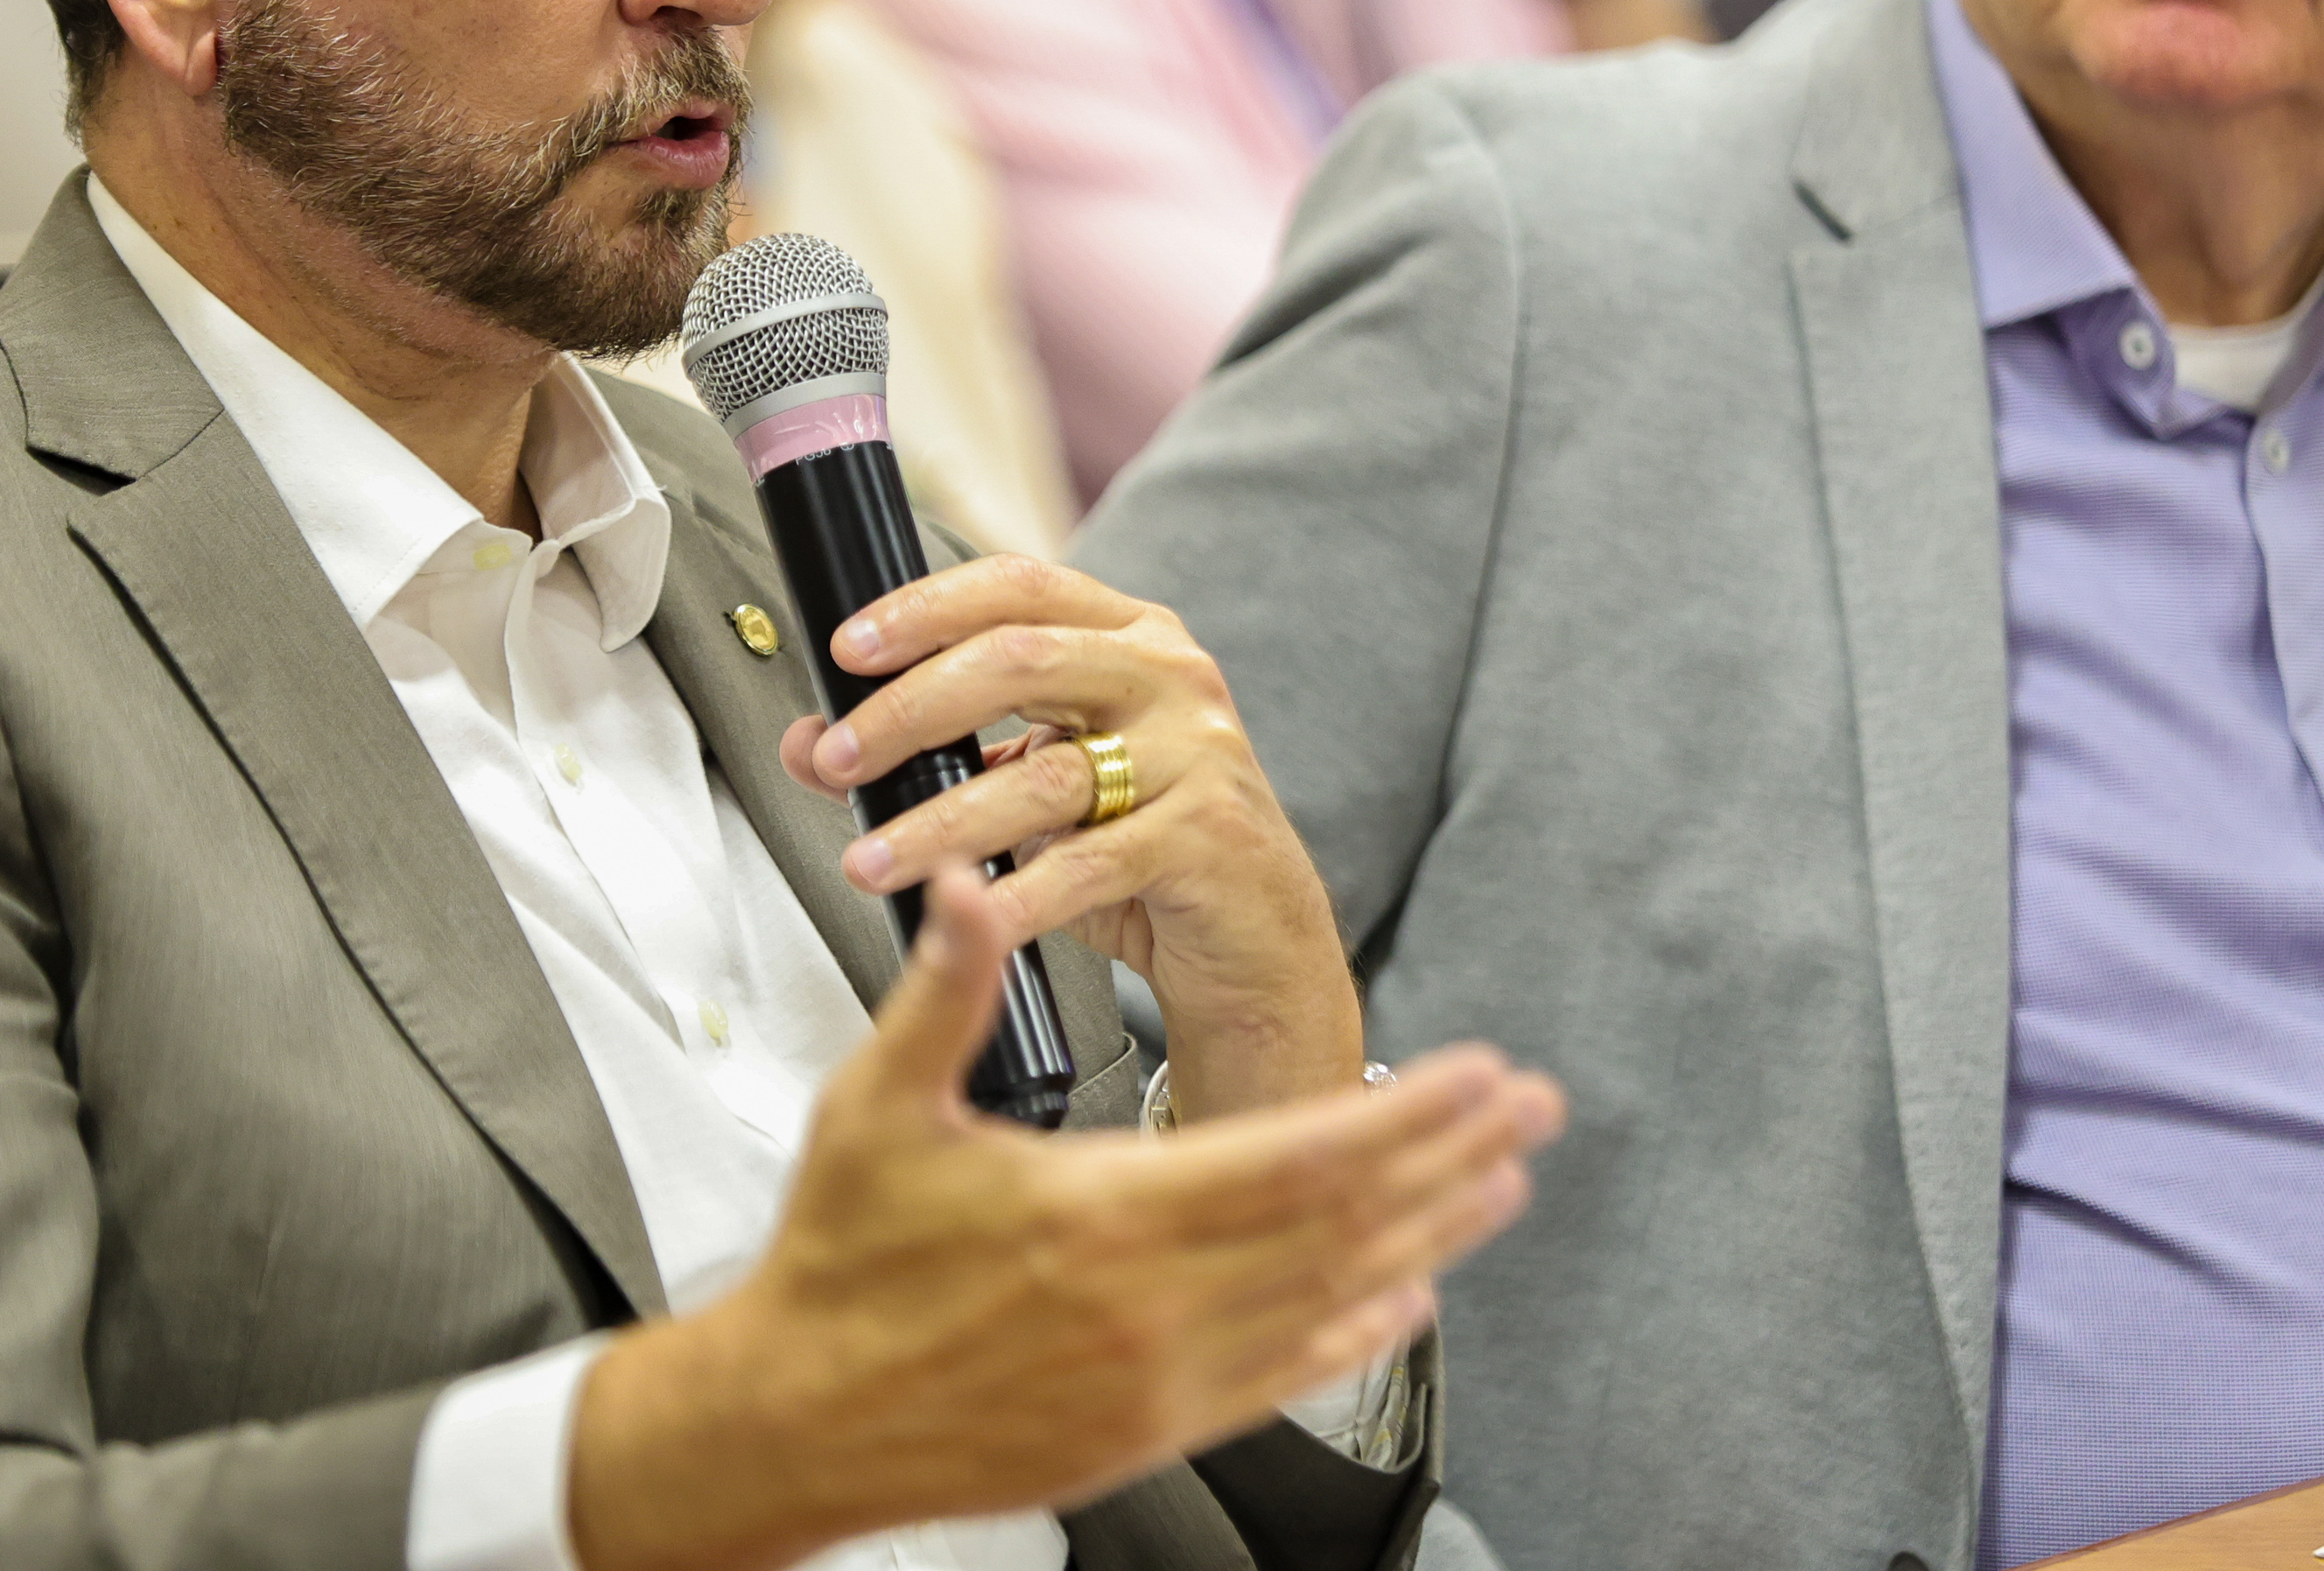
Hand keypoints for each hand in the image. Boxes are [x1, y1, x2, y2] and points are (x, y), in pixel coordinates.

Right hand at [568, 868, 1566, 1570]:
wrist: (792, 1420)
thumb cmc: (836, 1266)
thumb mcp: (879, 1107)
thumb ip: (945, 993)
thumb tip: (971, 891)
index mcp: (1101, 1217)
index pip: (1298, 1157)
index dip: (1402, 1114)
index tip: (1477, 1072)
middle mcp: (1148, 1308)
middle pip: (1343, 1226)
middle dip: (1451, 1163)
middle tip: (1531, 1115)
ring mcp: (1154, 1381)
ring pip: (1330, 1302)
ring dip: (1428, 1239)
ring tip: (1498, 1190)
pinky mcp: (1142, 1433)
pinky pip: (1278, 1379)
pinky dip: (1353, 1335)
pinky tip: (1401, 1301)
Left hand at [780, 555, 1357, 1122]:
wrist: (1256, 941)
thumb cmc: (1140, 849)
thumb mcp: (1035, 788)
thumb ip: (934, 756)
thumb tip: (810, 745)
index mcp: (1130, 635)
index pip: (1017, 585)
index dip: (925, 608)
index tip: (848, 650)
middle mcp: (1172, 675)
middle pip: (1022, 659)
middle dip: (909, 710)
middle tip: (839, 760)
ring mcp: (1200, 752)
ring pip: (1045, 775)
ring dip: (938, 823)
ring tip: (869, 861)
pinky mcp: (1209, 836)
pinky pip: (1089, 865)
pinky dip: (1013, 896)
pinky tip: (963, 918)